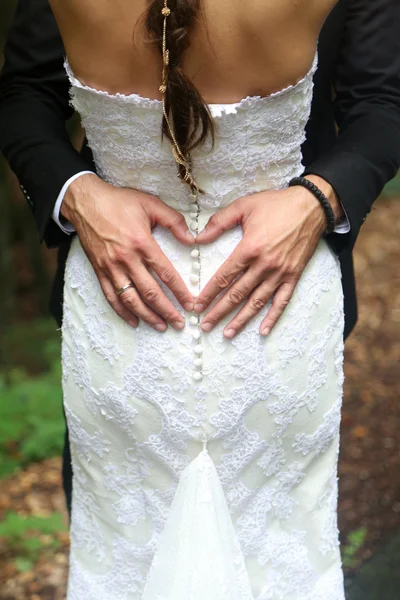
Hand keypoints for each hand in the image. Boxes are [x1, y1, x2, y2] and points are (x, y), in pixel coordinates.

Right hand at [62, 174, 195, 330]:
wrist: (85, 202)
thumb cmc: (119, 202)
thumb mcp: (150, 203)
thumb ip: (174, 221)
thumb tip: (192, 239)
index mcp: (142, 243)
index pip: (165, 273)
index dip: (179, 291)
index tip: (190, 304)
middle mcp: (126, 259)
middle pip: (150, 292)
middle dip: (167, 311)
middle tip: (180, 323)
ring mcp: (111, 268)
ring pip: (131, 299)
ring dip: (147, 316)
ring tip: (161, 326)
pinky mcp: (99, 271)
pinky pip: (112, 296)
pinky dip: (123, 312)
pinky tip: (134, 322)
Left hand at [194, 177, 341, 337]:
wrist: (311, 206)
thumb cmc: (276, 204)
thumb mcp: (244, 205)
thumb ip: (219, 221)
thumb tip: (198, 238)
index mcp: (249, 248)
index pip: (224, 277)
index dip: (209, 293)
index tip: (197, 306)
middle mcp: (264, 265)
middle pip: (237, 294)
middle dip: (219, 312)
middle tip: (205, 325)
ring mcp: (280, 273)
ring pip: (257, 302)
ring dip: (241, 320)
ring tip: (227, 333)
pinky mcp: (293, 276)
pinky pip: (282, 301)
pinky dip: (272, 317)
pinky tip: (262, 330)